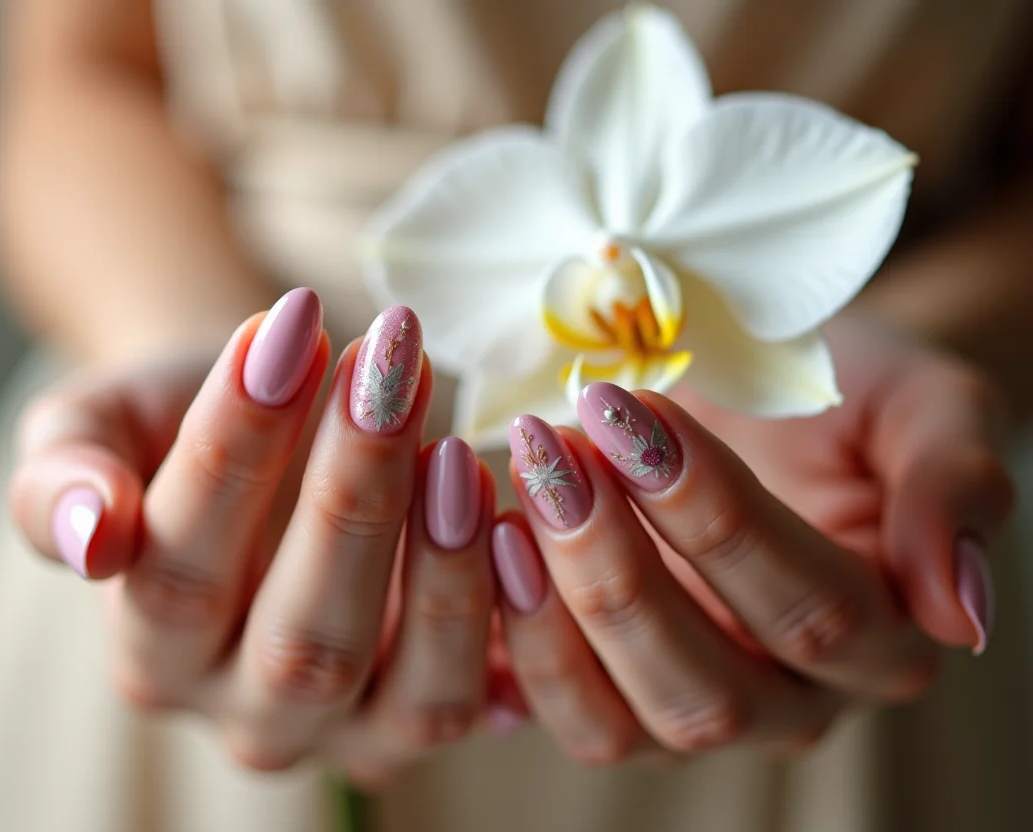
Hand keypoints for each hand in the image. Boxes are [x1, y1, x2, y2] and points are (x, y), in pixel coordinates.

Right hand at [9, 291, 498, 782]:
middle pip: (300, 641)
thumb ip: (60, 476)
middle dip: (353, 497)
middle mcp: (246, 717)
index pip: (179, 567)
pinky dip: (506, 614)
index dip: (234, 448)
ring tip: (456, 447)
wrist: (265, 433)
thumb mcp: (94, 427)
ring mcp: (350, 731)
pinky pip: (478, 692)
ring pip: (407, 693)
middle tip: (388, 364)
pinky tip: (511, 513)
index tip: (286, 325)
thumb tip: (89, 536)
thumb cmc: (175, 422)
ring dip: (441, 569)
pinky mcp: (429, 712)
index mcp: (151, 653)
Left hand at [491, 338, 1012, 760]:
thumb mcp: (922, 406)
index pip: (806, 607)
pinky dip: (514, 639)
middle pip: (707, 689)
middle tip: (554, 450)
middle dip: (618, 569)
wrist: (753, 388)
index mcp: (883, 640)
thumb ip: (956, 489)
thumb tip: (962, 614)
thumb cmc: (839, 391)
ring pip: (622, 722)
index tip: (625, 411)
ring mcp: (694, 711)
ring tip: (514, 489)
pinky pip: (560, 709)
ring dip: (555, 609)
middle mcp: (792, 701)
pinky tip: (490, 540)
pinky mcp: (613, 701)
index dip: (714, 514)